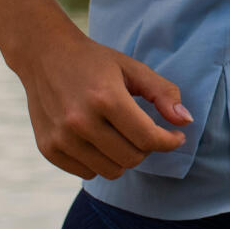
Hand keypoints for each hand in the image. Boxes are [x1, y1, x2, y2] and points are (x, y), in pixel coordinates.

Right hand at [10, 25, 193, 179]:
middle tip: (145, 132)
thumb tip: (186, 121)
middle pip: (132, 158)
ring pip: (111, 171)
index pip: (148, 138)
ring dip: (124, 158)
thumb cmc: (94, 62)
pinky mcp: (48, 148)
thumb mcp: (133, 68)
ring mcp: (62, 137)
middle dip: (147, 148)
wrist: (43, 55)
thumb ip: (163, 93)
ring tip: (122, 136)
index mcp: (106, 98)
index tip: (176, 137)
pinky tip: (99, 141)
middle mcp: (81, 121)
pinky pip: (87, 173)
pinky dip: (100, 162)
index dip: (169, 141)